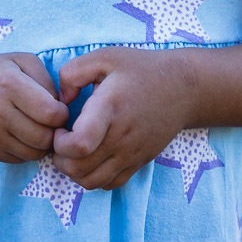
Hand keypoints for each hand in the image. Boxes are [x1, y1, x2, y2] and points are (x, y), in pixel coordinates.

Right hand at [0, 53, 69, 163]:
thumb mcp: (23, 61)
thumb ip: (47, 81)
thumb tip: (62, 108)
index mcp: (8, 84)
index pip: (50, 113)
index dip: (62, 113)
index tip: (59, 108)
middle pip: (44, 136)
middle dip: (55, 131)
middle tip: (51, 121)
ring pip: (34, 152)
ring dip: (43, 143)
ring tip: (38, 127)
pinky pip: (21, 159)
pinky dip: (28, 150)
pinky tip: (23, 134)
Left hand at [52, 47, 190, 189]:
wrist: (182, 88)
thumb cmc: (140, 70)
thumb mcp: (104, 57)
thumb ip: (72, 73)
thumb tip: (60, 101)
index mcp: (110, 109)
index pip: (80, 144)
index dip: (60, 143)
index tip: (60, 128)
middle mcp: (121, 137)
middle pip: (79, 169)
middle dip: (60, 158)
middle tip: (60, 140)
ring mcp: (131, 154)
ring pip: (91, 182)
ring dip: (73, 171)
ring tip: (72, 150)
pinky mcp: (138, 163)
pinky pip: (109, 185)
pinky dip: (93, 177)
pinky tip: (91, 157)